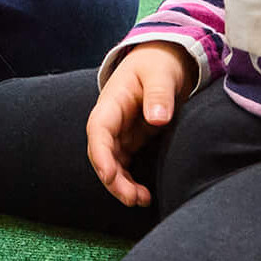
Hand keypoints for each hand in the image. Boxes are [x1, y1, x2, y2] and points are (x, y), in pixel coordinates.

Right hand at [85, 42, 194, 207]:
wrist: (162, 60)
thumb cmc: (158, 64)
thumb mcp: (161, 74)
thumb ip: (159, 94)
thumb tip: (158, 119)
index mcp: (112, 101)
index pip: (98, 129)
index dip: (100, 154)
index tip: (110, 175)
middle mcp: (110, 119)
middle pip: (101, 152)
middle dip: (112, 178)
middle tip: (134, 198)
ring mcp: (119, 131)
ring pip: (111, 163)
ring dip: (120, 185)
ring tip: (141, 201)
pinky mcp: (130, 140)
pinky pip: (123, 165)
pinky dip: (129, 181)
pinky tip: (144, 195)